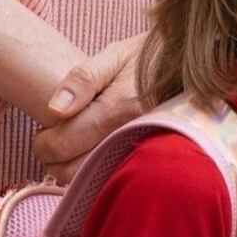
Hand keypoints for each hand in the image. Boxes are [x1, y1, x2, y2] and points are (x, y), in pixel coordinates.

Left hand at [32, 33, 144, 180]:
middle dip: (54, 159)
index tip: (44, 131)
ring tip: (74, 146)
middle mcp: (131, 136)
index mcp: (118, 109)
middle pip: (73, 171)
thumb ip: (82, 79)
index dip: (43, 142)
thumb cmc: (151, 58)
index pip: (62, 145)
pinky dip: (97, 173)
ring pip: (93, 181)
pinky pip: (114, 177)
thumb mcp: (116, 55)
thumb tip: (54, 109)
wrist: (193, 70)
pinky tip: (95, 153)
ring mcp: (142, 152)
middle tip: (55, 139)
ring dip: (74, 169)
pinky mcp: (149, 159)